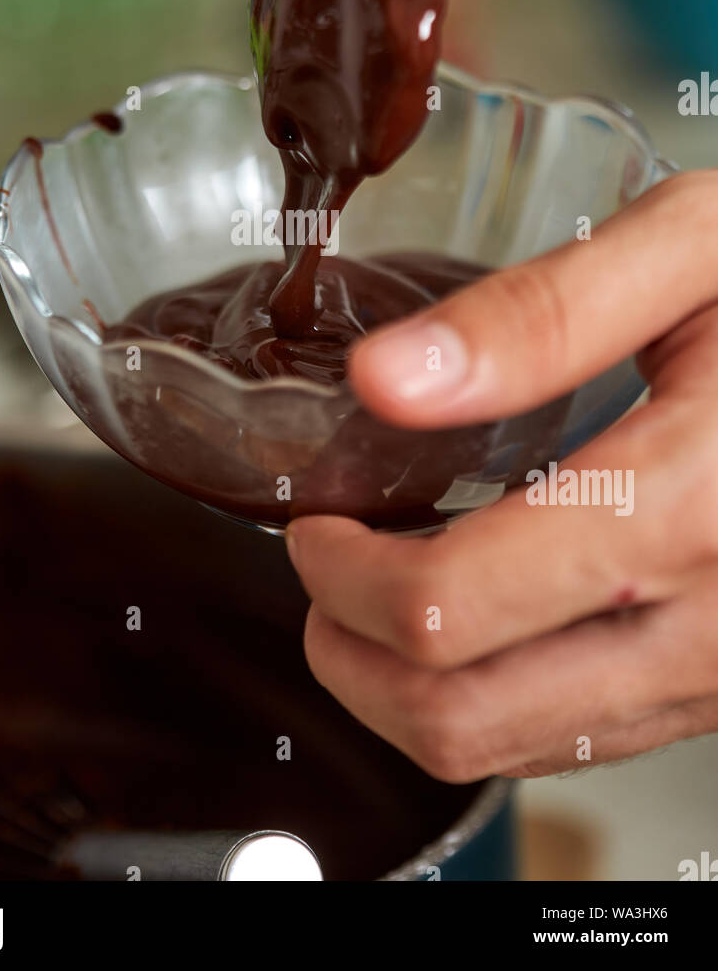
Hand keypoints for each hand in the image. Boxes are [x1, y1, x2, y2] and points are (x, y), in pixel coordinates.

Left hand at [286, 170, 717, 779]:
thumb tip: (387, 377)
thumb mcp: (694, 247)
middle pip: (462, 712)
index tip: (317, 520)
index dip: (343, 573)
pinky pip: (582, 737)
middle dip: (352, 652)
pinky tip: (483, 615)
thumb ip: (541, 312)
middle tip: (325, 569)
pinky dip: (494, 696)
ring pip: (515, 748)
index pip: (452, 607)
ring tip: (382, 595)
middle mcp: (710, 618)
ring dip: (410, 689)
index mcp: (685, 500)